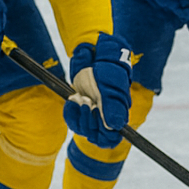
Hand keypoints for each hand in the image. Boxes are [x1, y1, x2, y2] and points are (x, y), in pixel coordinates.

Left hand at [64, 33, 132, 147]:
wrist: (95, 51)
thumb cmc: (108, 67)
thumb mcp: (112, 85)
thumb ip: (114, 105)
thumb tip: (115, 127)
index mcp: (118, 112)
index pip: (112, 137)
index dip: (104, 135)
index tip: (96, 121)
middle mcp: (105, 115)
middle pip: (96, 136)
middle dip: (89, 122)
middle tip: (86, 103)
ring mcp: (92, 111)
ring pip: (83, 129)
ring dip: (79, 117)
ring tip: (78, 99)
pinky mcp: (80, 106)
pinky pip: (73, 120)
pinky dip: (70, 113)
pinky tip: (71, 101)